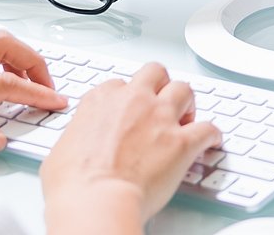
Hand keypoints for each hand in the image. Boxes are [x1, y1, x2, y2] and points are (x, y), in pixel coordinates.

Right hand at [42, 63, 222, 230]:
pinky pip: (208, 128)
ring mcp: (160, 118)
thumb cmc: (74, 183)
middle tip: (162, 102)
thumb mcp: (61, 150)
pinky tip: (211, 141)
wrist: (95, 201)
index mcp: (102, 100)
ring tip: (187, 117)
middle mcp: (133, 101)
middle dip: (161, 84)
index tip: (130, 109)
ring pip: (184, 90)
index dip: (127, 97)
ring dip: (188, 103)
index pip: (119, 84)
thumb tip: (77, 147)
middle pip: (155, 73)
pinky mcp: (181, 142)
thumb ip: (78, 137)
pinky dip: (212, 135)